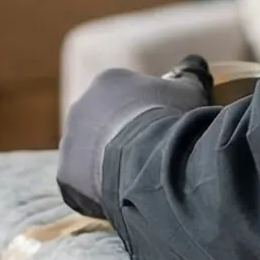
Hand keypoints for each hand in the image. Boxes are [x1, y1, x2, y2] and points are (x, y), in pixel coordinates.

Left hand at [57, 57, 213, 217]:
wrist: (149, 159)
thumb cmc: (170, 119)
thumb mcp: (189, 91)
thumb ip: (189, 75)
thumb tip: (193, 62)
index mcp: (108, 83)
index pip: (127, 98)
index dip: (148, 115)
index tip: (163, 130)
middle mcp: (81, 107)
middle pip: (105, 125)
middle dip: (124, 139)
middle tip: (150, 157)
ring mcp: (70, 141)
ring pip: (91, 155)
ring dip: (109, 165)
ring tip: (138, 180)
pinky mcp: (66, 174)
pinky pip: (83, 185)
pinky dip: (100, 192)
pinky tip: (124, 196)